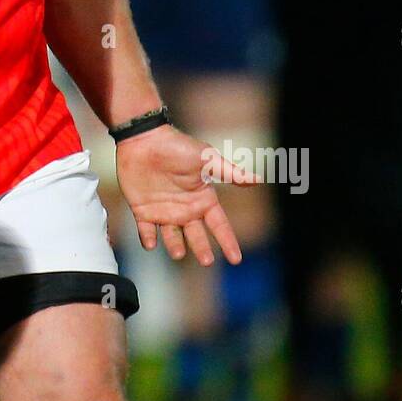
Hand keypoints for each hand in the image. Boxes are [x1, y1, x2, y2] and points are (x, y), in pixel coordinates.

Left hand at [115, 124, 258, 264]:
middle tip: (206, 261)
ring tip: (179, 253)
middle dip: (202, 249)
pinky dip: (147, 239)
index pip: (219, 225)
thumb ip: (230, 172)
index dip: (228, 241)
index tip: (236, 260)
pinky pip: (145, 230)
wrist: (144, 139)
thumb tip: (258, 179)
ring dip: (175, 246)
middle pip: (197, 236)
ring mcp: (163, 210)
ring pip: (172, 237)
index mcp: (202, 199)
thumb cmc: (177, 147)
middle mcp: (185, 208)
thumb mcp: (207, 159)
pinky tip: (150, 244)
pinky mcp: (142, 209)